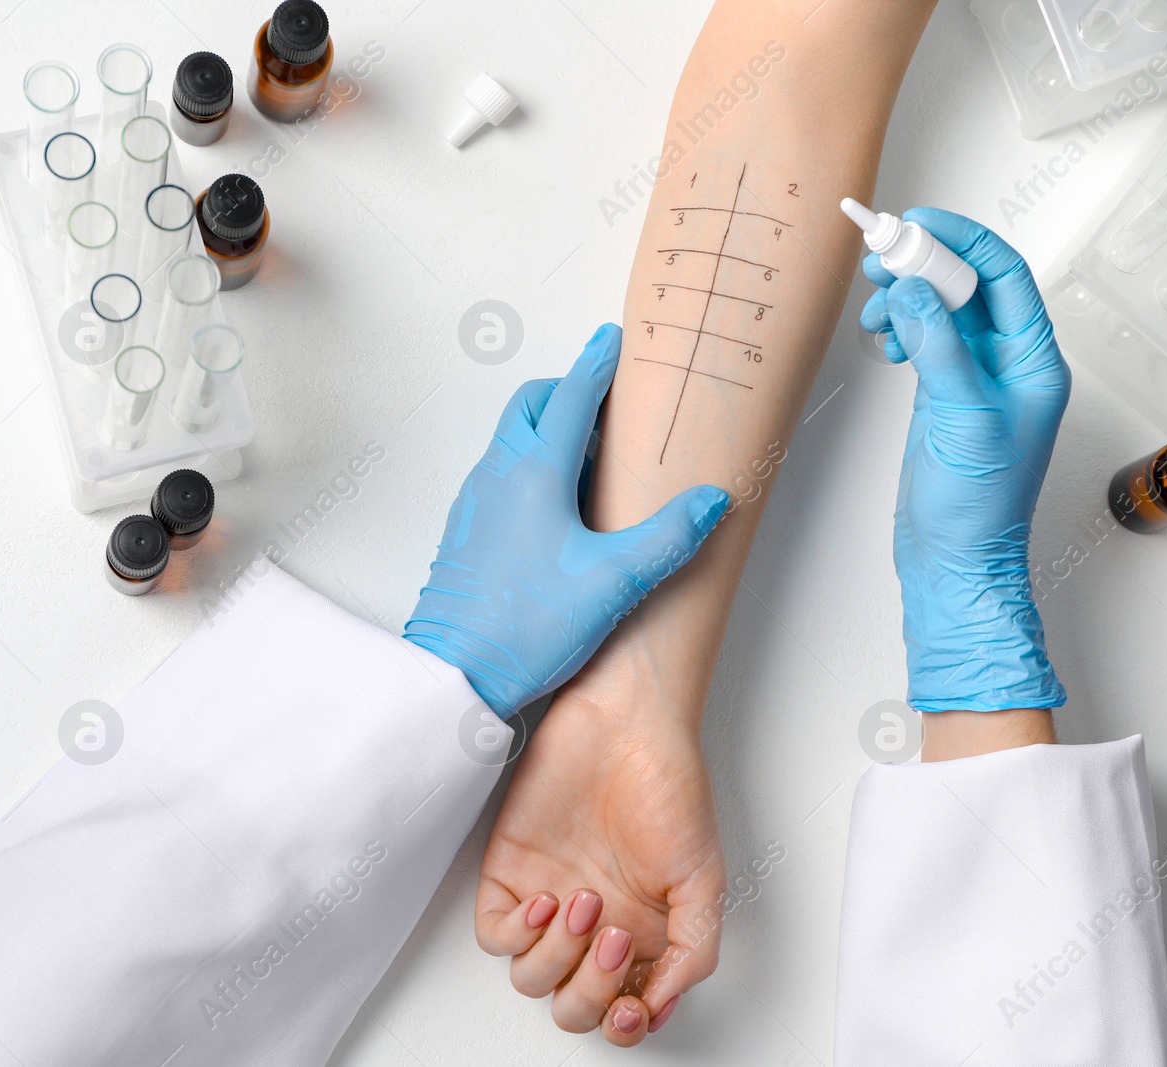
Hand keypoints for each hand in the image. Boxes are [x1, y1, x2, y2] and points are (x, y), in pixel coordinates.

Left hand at [404, 325, 728, 717]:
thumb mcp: (613, 582)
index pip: (570, 398)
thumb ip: (667, 537)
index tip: (612, 341)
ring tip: (591, 457)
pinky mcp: (466, 533)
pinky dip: (529, 464)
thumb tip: (711, 500)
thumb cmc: (527, 627)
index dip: (596, 366)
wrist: (454, 676)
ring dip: (547, 429)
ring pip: (511, 439)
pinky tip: (557, 508)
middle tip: (604, 400)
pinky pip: (499, 474)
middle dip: (566, 390)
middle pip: (530, 406)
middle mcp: (498, 476)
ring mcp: (475, 503)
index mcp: (535, 474)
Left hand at [474, 686, 721, 1044]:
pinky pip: (495, 937)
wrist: (625, 724)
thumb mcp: (704, 877)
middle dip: (592, 988)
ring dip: (559, 955)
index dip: (625, 1024)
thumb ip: (693, 950)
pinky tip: (546, 900)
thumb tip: (661, 1004)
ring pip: (532, 979)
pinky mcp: (509, 875)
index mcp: (642, 934)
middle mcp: (594, 927)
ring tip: (587, 900)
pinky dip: (517, 933)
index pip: (621, 1010)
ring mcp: (550, 903)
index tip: (633, 1007)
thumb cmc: (669, 786)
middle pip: (573, 1005)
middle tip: (613, 936)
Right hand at [860, 209, 1070, 711]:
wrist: (955, 564)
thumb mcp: (963, 418)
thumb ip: (940, 347)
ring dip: (905, 297)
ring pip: (941, 309)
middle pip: (970, 285)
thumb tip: (915, 290)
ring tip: (874, 308)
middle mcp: (1009, 364)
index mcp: (1035, 362)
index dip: (962, 240)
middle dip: (925, 264)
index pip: (1004, 276)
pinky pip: (924, 338)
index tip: (917, 223)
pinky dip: (900, 327)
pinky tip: (883, 338)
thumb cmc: (977, 509)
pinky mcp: (944, 395)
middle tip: (880, 257)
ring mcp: (975, 378)